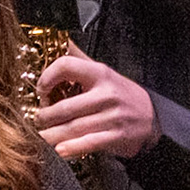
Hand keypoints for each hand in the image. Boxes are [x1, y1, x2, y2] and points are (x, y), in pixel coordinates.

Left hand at [35, 41, 158, 159]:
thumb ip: (79, 59)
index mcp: (100, 74)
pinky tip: (60, 149)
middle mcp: (106, 94)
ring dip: (52, 135)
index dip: (46, 77)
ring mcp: (112, 116)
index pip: (66, 66)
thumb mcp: (104, 73)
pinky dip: (70, 149)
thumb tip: (59, 40)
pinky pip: (87, 144)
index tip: (40, 89)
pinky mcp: (116, 136)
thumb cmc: (121, 95)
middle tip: (37, 119)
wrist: (151, 118)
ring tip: (42, 135)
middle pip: (65, 107)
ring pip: (72, 128)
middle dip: (44, 116)